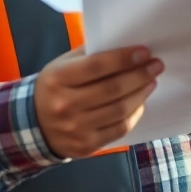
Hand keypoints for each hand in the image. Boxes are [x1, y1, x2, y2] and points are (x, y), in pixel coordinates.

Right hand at [34, 45, 162, 158]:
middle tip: (156, 65)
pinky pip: (119, 129)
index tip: (145, 52)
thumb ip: (90, 55)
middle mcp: (65, 105)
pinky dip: (134, 114)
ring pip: (119, 110)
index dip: (124, 58)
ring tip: (151, 81)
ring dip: (141, 94)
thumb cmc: (54, 88)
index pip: (97, 66)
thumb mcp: (62, 65)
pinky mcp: (86, 146)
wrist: (33, 125)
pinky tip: (140, 102)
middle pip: (112, 89)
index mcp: (57, 79)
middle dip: (139, 75)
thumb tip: (126, 45)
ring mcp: (75, 129)